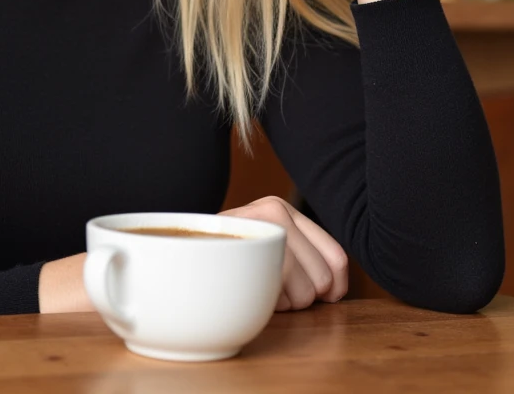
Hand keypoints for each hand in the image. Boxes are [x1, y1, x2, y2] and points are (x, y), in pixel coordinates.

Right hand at [220, 196, 347, 309]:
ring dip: (282, 302)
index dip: (336, 287)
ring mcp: (258, 229)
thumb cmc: (224, 254)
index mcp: (281, 209)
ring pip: (303, 294)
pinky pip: (277, 298)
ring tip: (255, 286)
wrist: (177, 248)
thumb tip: (336, 285)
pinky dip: (268, 305)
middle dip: (303, 296)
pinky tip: (247, 289)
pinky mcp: (242, 251)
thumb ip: (298, 252)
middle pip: (322, 279)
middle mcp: (273, 211)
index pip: (336, 257)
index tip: (323, 297)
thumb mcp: (263, 243)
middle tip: (273, 288)